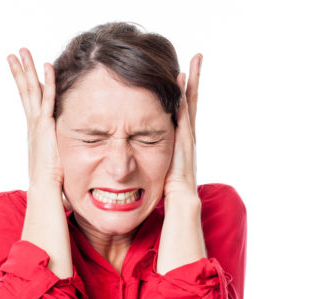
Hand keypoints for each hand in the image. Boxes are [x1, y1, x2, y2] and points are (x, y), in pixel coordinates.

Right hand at [7, 48, 64, 190]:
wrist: (45, 188)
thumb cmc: (51, 178)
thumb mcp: (53, 157)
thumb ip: (56, 148)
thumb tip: (62, 151)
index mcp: (34, 130)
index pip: (29, 101)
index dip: (25, 84)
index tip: (21, 69)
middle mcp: (32, 123)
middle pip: (24, 91)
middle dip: (19, 71)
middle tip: (14, 54)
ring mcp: (37, 123)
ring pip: (31, 90)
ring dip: (26, 69)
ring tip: (21, 51)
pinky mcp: (45, 126)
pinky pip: (48, 99)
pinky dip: (48, 81)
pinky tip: (47, 66)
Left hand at [163, 54, 202, 199]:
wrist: (180, 205)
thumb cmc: (168, 192)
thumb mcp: (158, 171)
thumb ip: (153, 159)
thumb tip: (135, 154)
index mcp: (180, 141)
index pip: (183, 110)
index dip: (184, 92)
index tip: (182, 73)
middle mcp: (187, 136)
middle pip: (191, 101)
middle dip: (193, 80)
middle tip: (197, 57)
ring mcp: (187, 138)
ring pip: (190, 104)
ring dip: (190, 84)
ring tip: (194, 62)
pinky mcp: (184, 143)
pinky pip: (183, 117)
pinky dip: (183, 101)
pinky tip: (181, 84)